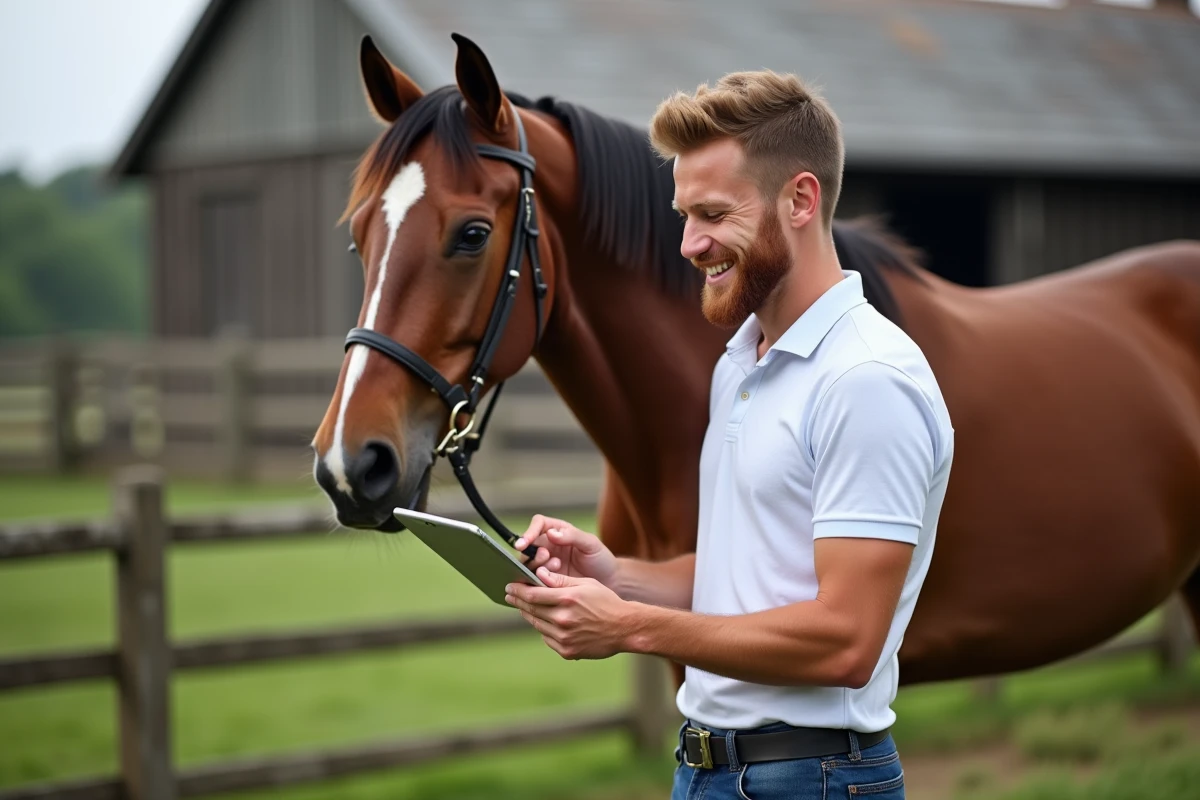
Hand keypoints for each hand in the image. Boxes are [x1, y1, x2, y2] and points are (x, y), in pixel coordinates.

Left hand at [505, 567, 631, 659]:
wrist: (625, 629)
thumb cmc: (606, 602)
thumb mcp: (586, 584)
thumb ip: (561, 580)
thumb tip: (539, 574)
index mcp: (567, 600)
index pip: (533, 594)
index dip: (518, 590)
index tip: (509, 587)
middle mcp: (563, 620)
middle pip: (531, 610)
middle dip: (518, 601)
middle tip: (509, 595)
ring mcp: (564, 638)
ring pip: (537, 625)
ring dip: (529, 615)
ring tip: (524, 607)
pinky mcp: (566, 651)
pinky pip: (547, 639)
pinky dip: (543, 629)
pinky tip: (544, 622)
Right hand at [516, 515, 618, 587]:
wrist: (609, 582)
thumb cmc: (601, 559)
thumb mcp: (591, 544)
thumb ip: (572, 536)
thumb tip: (551, 533)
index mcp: (558, 531)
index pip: (538, 524)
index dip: (529, 532)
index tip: (524, 543)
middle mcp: (549, 545)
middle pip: (528, 545)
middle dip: (532, 552)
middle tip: (546, 556)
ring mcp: (546, 564)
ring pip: (528, 563)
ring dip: (536, 565)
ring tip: (557, 566)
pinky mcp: (547, 580)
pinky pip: (533, 579)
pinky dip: (537, 580)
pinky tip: (551, 580)